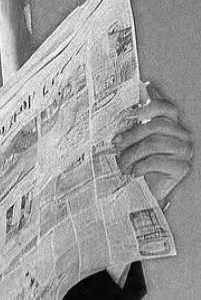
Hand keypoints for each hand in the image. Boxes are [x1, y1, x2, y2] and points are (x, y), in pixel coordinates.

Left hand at [114, 82, 192, 207]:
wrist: (143, 194)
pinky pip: (157, 161)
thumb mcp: (131, 144)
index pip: (165, 107)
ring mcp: (184, 151)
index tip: (129, 112)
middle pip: (156, 126)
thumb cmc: (136, 166)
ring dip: (132, 154)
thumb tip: (118, 111)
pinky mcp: (181, 167)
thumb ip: (131, 127)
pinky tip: (134, 173)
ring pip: (154, 143)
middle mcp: (181, 135)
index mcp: (171, 125)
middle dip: (132, 135)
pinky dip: (140, 167)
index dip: (149, 106)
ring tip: (122, 166)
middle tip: (115, 144)